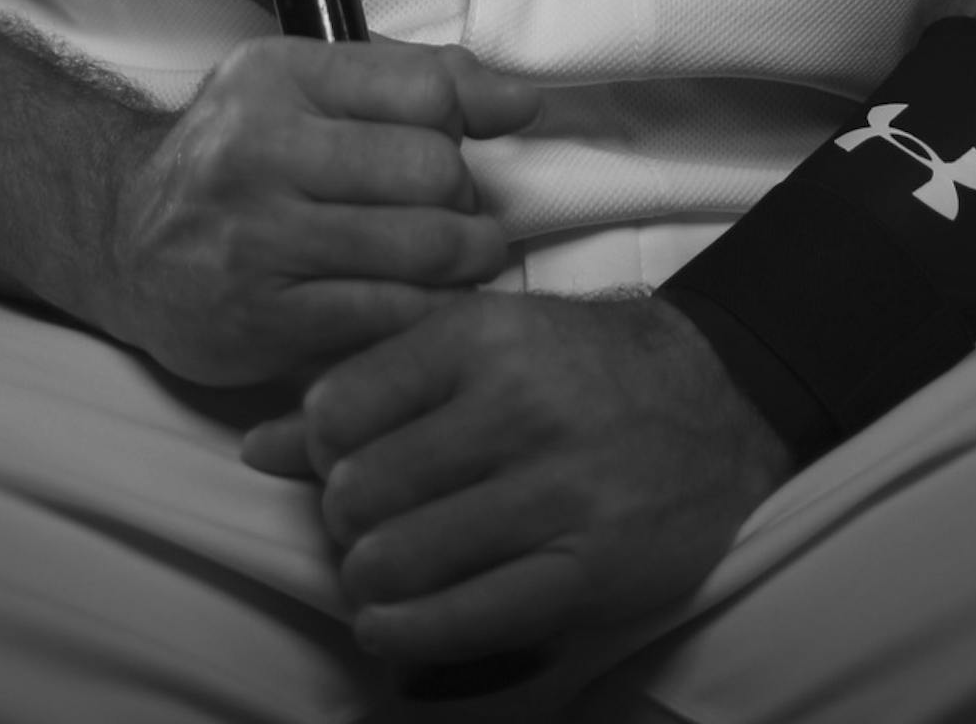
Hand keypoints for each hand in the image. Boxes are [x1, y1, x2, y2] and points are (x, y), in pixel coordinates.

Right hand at [105, 37, 540, 389]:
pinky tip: (426, 304)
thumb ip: (411, 81)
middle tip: (464, 213)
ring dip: (467, 261)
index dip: (472, 118)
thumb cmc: (236, 154)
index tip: (480, 139)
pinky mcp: (262, 322)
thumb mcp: (304, 86)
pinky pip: (387, 319)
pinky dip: (427, 315)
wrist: (120, 235)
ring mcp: (258, 241)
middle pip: (432, 172)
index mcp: (279, 77)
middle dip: (467, 198)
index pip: (424, 89)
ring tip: (466, 258)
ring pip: (420, 251)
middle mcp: (261, 151)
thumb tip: (519, 101)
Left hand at [243, 291, 792, 668]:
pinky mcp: (589, 572)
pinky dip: (407, 638)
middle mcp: (517, 406)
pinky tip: (396, 625)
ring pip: (400, 563)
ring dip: (369, 586)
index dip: (319, 452)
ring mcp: (556, 493)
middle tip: (364, 529)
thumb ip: (371, 387)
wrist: (717, 396)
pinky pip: (464, 624)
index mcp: (481, 336)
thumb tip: (258, 447)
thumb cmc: (578, 368)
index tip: (340, 464)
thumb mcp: (480, 343)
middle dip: (344, 526)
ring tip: (380, 579)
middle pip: (360, 494)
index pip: (339, 408)